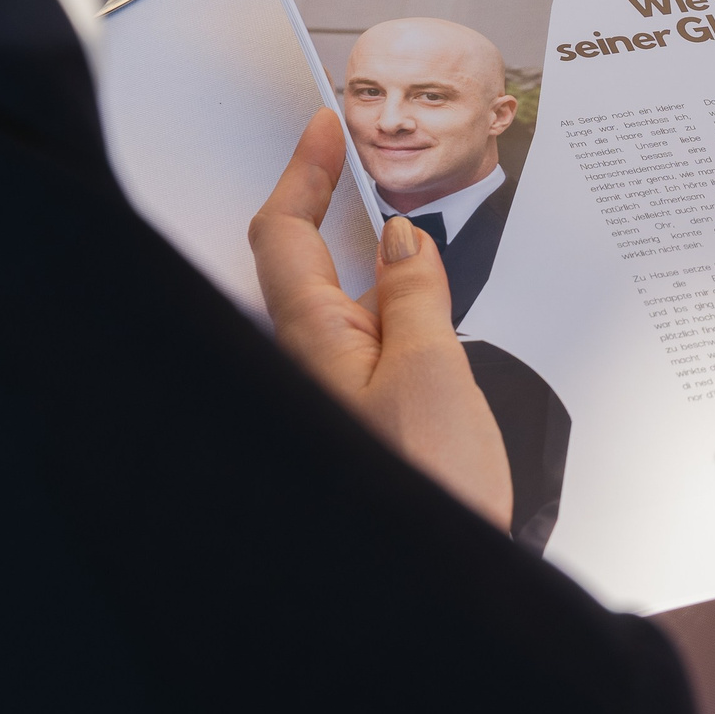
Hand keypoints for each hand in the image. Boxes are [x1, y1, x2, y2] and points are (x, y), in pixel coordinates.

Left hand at [249, 110, 513, 531]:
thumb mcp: (432, 366)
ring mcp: (336, 396)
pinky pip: (371, 345)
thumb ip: (416, 293)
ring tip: (409, 222)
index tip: (323, 125)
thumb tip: (398, 237)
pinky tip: (426, 302)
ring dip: (372, 259)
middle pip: (303, 264)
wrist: (427, 588)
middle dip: (327, 204)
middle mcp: (311, 366)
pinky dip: (395, 306)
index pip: (283, 232)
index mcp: (312, 340)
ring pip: (344, 306)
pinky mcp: (367, 423)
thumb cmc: (427, 484)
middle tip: (357, 156)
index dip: (301, 171)